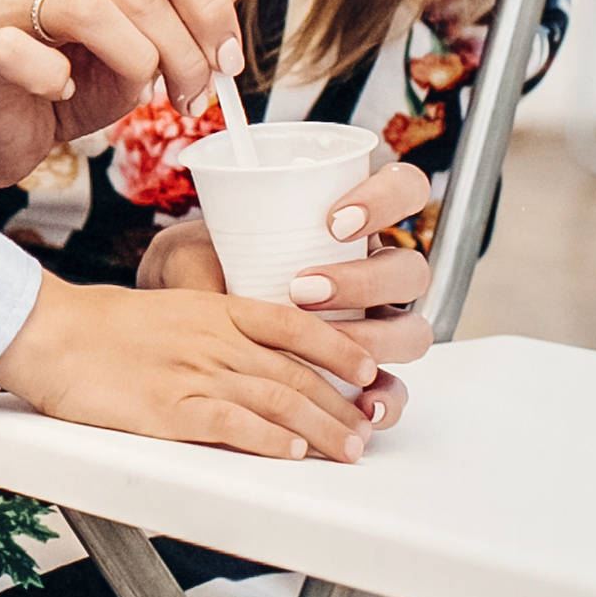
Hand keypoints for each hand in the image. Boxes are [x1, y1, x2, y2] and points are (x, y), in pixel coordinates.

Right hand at [0, 0, 258, 189]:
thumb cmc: (67, 83)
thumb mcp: (141, 44)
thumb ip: (186, 3)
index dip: (210, 5)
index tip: (228, 59)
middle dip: (185, 50)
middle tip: (195, 97)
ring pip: (94, 9)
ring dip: (138, 64)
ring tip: (143, 99)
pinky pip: (31, 55)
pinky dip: (62, 82)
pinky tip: (64, 94)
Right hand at [0, 270, 386, 463]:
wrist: (50, 333)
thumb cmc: (101, 328)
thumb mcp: (168, 313)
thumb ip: (210, 331)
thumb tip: (249, 358)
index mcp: (214, 311)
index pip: (295, 323)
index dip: (340, 346)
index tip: (370, 367)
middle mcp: (213, 339)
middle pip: (296, 371)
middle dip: (340, 403)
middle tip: (366, 429)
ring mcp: (193, 373)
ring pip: (277, 398)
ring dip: (321, 427)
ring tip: (347, 450)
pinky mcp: (169, 408)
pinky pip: (232, 424)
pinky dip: (268, 440)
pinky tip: (291, 453)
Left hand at [138, 155, 431, 423]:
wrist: (183, 333)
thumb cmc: (198, 274)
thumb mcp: (190, 257)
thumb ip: (198, 265)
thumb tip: (208, 282)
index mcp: (346, 226)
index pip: (402, 190)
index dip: (388, 199)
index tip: (334, 220)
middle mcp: (370, 272)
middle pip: (410, 271)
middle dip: (365, 281)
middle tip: (304, 290)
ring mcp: (373, 324)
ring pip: (412, 330)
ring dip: (374, 339)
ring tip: (320, 348)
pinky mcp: (364, 374)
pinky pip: (394, 389)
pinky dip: (386, 400)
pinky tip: (361, 405)